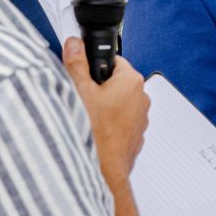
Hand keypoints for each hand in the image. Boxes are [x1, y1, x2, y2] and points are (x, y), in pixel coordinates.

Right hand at [64, 39, 148, 183]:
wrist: (104, 170)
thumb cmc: (96, 133)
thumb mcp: (79, 91)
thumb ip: (77, 64)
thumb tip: (74, 45)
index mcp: (131, 81)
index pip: (113, 60)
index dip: (95, 66)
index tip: (84, 73)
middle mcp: (141, 97)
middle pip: (115, 81)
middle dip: (99, 87)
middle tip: (83, 99)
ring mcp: (140, 117)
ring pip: (118, 102)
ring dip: (104, 106)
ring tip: (89, 117)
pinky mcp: (136, 133)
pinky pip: (120, 120)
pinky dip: (109, 122)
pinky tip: (96, 130)